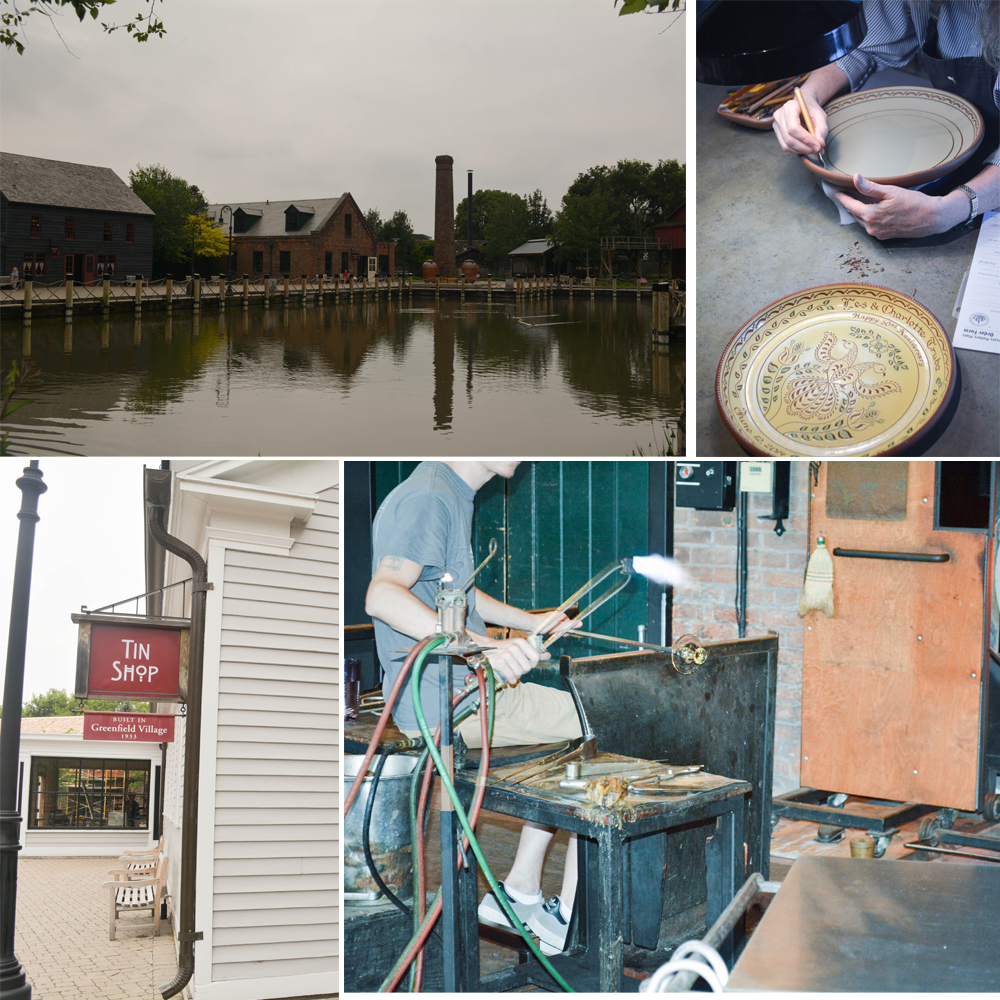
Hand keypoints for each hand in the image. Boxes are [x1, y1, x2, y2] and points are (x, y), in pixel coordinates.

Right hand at [483, 636, 545, 685]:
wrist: (484, 650)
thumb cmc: (504, 650)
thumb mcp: (519, 648)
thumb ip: (533, 652)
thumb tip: (548, 655)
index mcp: (521, 642)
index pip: (536, 657)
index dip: (532, 664)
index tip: (525, 663)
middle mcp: (514, 647)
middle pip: (528, 667)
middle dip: (522, 671)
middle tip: (515, 668)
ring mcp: (506, 654)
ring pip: (519, 673)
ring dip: (515, 676)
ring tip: (510, 671)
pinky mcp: (499, 662)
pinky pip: (511, 676)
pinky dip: (511, 679)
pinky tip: (508, 678)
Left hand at [523, 609, 581, 641]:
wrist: (530, 625)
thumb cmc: (544, 625)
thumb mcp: (559, 626)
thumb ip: (569, 625)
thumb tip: (580, 623)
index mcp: (559, 614)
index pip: (568, 620)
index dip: (569, 627)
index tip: (568, 632)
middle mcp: (553, 615)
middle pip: (561, 623)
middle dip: (562, 629)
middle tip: (561, 634)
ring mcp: (548, 618)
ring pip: (555, 625)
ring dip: (555, 630)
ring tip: (553, 634)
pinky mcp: (543, 622)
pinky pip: (549, 626)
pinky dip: (550, 630)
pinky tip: (547, 633)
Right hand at [773, 91, 828, 155]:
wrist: (803, 105)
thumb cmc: (811, 109)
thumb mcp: (820, 115)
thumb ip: (822, 129)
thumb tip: (820, 144)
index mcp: (790, 107)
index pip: (793, 128)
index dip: (805, 139)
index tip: (817, 145)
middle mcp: (779, 116)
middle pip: (789, 138)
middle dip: (804, 147)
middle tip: (816, 150)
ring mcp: (776, 125)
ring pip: (786, 145)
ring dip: (801, 150)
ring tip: (812, 150)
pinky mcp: (777, 133)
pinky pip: (785, 147)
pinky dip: (796, 150)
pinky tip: (805, 148)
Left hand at [832, 174, 959, 238]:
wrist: (932, 218)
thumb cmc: (914, 203)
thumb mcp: (891, 191)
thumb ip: (870, 187)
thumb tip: (855, 178)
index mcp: (870, 215)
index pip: (850, 205)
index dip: (841, 197)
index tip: (835, 191)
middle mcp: (871, 227)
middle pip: (855, 214)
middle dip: (849, 204)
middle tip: (844, 194)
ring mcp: (877, 234)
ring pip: (862, 221)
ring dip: (858, 211)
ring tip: (855, 201)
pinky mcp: (884, 236)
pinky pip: (871, 226)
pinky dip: (868, 218)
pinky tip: (871, 211)